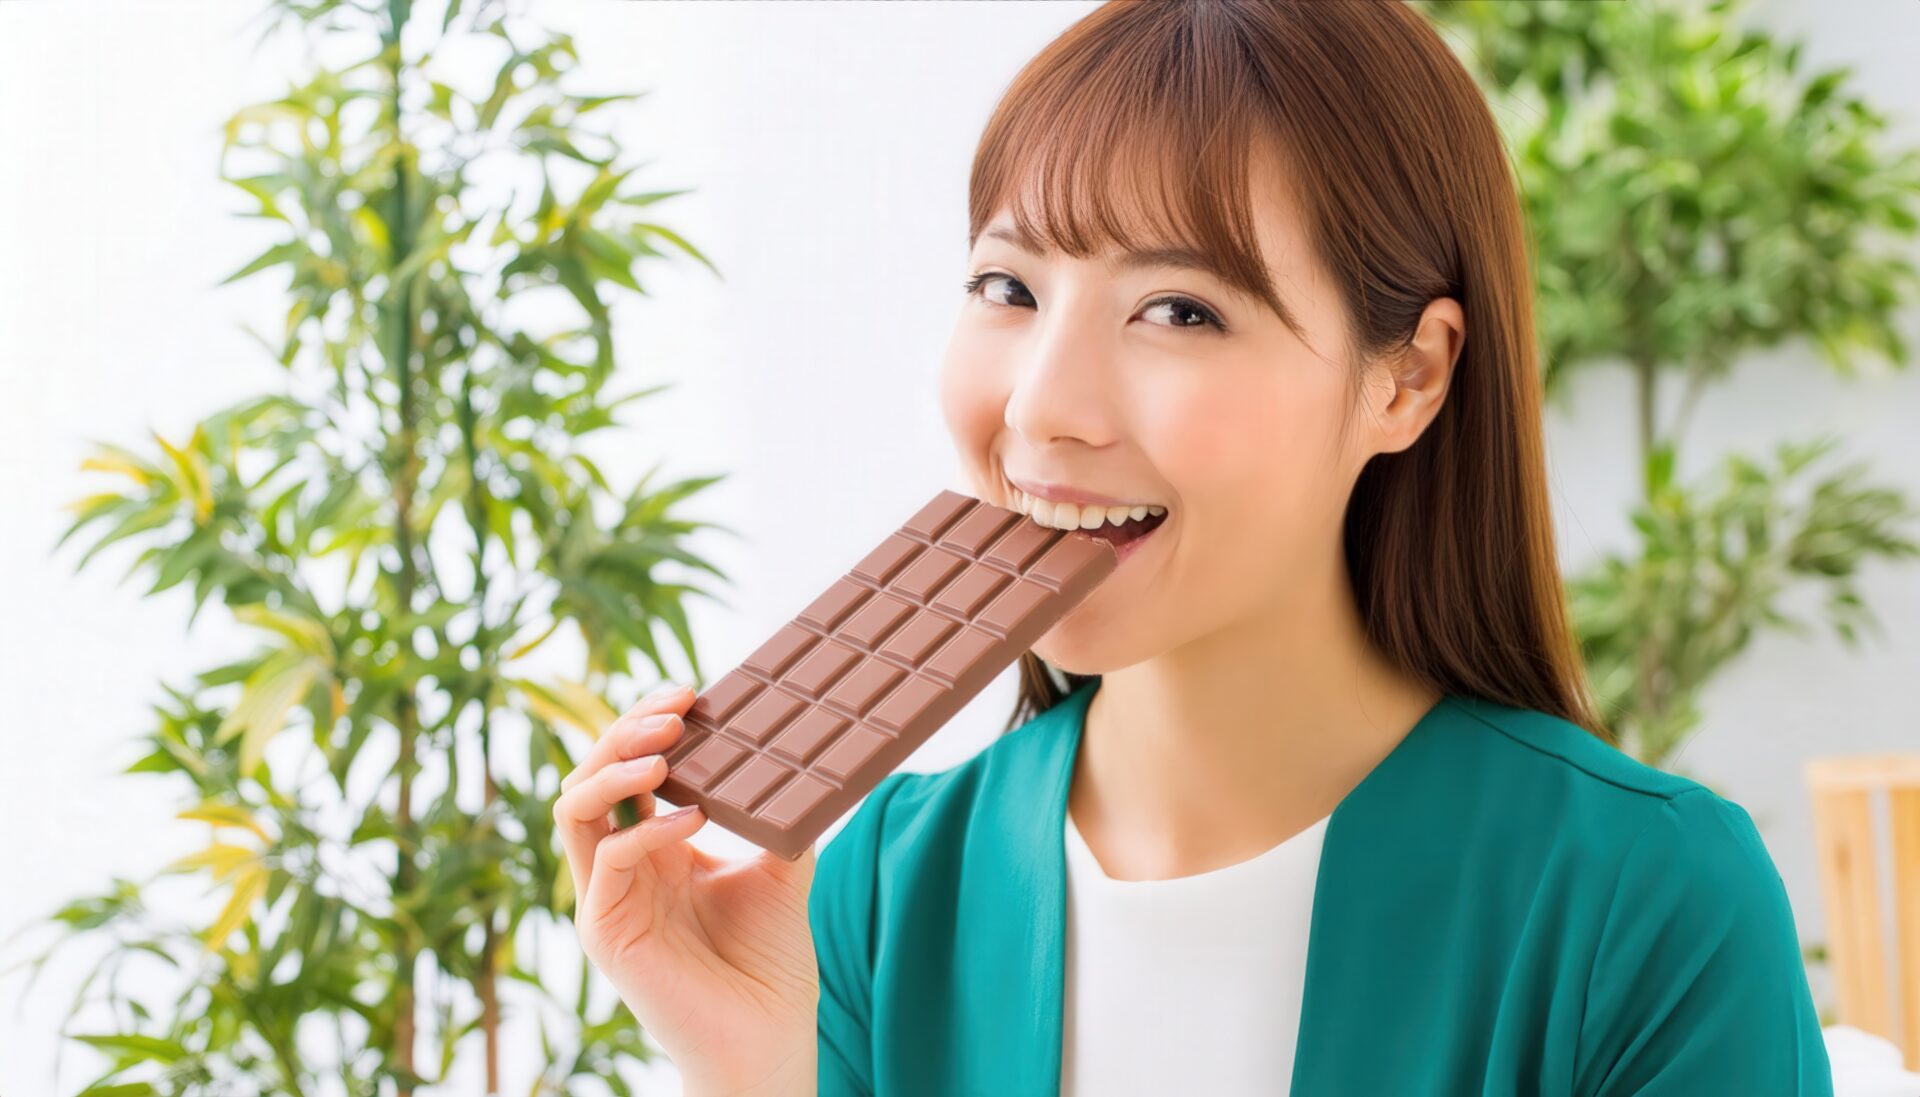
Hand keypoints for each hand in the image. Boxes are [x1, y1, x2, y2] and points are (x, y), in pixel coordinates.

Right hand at [554, 683, 818, 1095]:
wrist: (767, 1039)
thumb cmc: (771, 964)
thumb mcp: (779, 869)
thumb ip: (774, 815)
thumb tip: (801, 754)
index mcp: (654, 849)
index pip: (628, 769)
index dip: (648, 725)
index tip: (692, 693)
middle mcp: (621, 868)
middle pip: (590, 775)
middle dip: (625, 730)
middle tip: (675, 708)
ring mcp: (606, 898)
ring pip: (574, 806)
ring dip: (613, 766)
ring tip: (664, 746)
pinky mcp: (605, 931)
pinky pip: (605, 859)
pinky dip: (644, 827)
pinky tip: (692, 816)